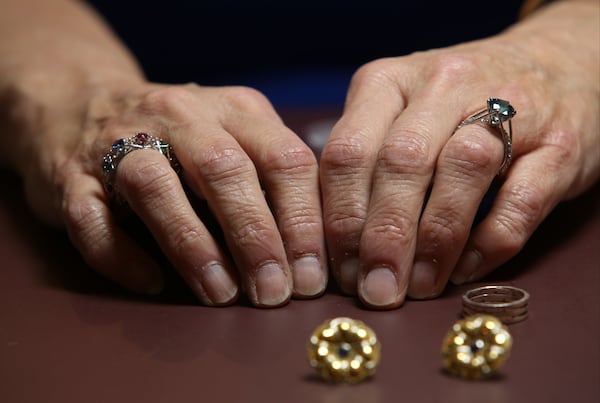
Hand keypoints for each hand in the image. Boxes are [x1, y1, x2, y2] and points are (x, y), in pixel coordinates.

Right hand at [22, 82, 326, 306]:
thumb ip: (273, 179)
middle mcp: (181, 115)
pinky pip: (92, 216)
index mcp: (235, 110)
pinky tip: (151, 282)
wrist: (83, 103)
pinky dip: (122, 255)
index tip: (312, 277)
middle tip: (273, 293)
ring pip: (156, 187)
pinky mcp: (72, 174)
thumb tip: (317, 255)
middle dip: (255, 237)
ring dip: (193, 247)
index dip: (304, 221)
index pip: (284, 158)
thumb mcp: (237, 138)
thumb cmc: (180, 138)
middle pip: (226, 170)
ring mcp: (120, 140)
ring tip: (220, 295)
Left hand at [319, 2, 599, 308]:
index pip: (348, 151)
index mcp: (389, 81)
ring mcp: (509, 106)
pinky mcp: (560, 143)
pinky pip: (521, 199)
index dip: (339, 219)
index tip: (340, 271)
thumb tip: (333, 243)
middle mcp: (443, 83)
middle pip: (401, 163)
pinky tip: (464, 269)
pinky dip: (488, 243)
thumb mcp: (397, 113)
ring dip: (435, 241)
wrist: (553, 64)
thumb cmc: (456, 104)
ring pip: (463, 170)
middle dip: (383, 238)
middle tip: (377, 290)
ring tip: (418, 286)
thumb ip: (364, 161)